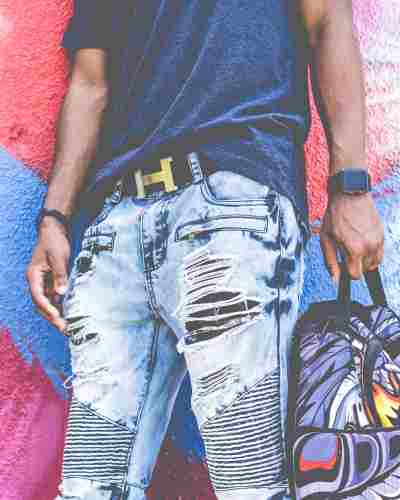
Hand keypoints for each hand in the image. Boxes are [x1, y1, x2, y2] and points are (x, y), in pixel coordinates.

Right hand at [26, 218, 70, 332]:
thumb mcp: (58, 257)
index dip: (48, 309)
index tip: (58, 318)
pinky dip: (61, 306)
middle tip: (65, 329)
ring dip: (57, 314)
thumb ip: (60, 275)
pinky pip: (55, 297)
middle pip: (42, 304)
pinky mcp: (52, 281)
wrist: (55, 230)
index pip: (38, 297)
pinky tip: (70, 313)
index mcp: (34, 276)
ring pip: (48, 303)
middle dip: (52, 317)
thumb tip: (61, 294)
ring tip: (69, 326)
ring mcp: (44, 282)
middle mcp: (36, 282)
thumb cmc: (55, 242)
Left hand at [320, 192, 383, 281]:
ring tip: (354, 247)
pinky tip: (362, 243)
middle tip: (346, 251)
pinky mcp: (382, 235)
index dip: (347, 272)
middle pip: (365, 270)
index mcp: (355, 250)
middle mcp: (369, 247)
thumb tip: (335, 279)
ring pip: (374, 263)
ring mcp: (378, 241)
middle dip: (355, 265)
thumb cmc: (335, 215)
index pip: (355, 276)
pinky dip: (372, 253)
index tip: (343, 263)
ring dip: (364, 260)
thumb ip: (330, 261)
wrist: (350, 195)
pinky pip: (380, 253)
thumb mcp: (326, 239)